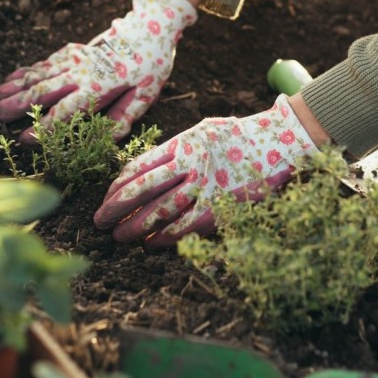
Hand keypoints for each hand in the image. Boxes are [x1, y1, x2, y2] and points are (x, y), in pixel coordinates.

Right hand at [0, 0, 197, 140]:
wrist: (148, 27)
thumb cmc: (149, 66)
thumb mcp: (145, 95)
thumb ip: (124, 118)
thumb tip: (106, 140)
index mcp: (98, 87)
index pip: (66, 111)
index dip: (44, 127)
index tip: (24, 139)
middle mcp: (80, 72)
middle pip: (42, 90)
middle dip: (15, 105)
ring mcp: (73, 59)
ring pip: (36, 75)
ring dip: (12, 87)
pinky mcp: (70, 51)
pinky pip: (42, 63)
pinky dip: (23, 72)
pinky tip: (8, 79)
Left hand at [93, 95, 317, 246]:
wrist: (279, 144)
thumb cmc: (237, 137)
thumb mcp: (202, 133)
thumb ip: (174, 150)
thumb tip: (144, 170)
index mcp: (182, 144)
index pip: (139, 168)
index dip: (118, 187)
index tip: (105, 198)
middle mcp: (189, 165)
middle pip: (142, 190)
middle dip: (116, 208)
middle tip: (99, 221)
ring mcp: (204, 188)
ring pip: (159, 211)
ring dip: (135, 227)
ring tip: (119, 236)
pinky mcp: (219, 207)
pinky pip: (185, 227)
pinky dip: (164, 237)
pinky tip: (150, 243)